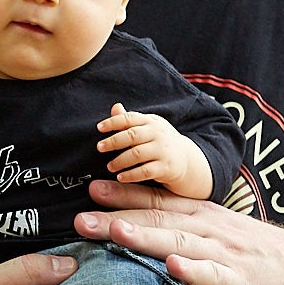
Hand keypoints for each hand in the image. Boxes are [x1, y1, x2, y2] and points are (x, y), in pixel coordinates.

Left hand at [75, 179, 283, 284]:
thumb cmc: (263, 256)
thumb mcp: (222, 234)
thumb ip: (186, 230)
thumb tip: (144, 227)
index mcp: (205, 218)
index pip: (158, 201)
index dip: (124, 195)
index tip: (90, 189)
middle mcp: (211, 230)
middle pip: (158, 220)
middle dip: (117, 216)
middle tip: (79, 216)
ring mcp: (226, 255)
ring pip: (179, 242)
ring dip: (145, 237)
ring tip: (115, 231)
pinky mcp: (241, 282)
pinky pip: (214, 275)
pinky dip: (193, 270)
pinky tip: (172, 267)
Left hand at [96, 103, 211, 198]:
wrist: (184, 158)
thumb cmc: (159, 140)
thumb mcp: (147, 127)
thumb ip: (129, 119)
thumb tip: (115, 107)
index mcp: (151, 122)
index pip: (130, 118)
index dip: (113, 122)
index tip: (99, 128)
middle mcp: (158, 134)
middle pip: (132, 135)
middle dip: (114, 141)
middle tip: (100, 147)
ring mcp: (163, 150)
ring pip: (137, 154)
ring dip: (120, 161)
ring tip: (110, 166)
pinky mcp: (166, 167)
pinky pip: (145, 171)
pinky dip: (131, 175)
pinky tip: (120, 177)